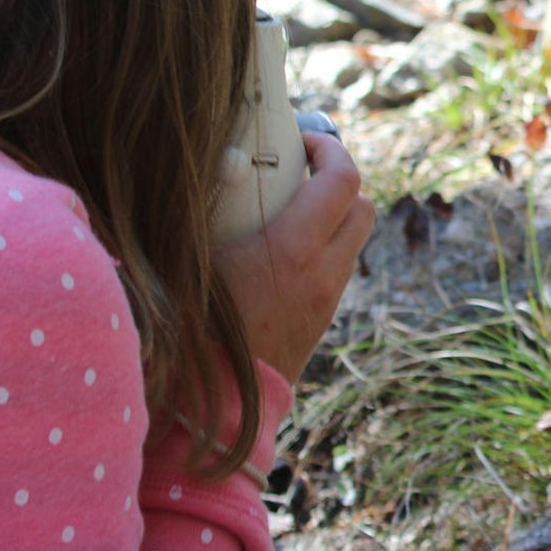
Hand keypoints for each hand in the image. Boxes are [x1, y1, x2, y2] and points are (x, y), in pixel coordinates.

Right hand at [212, 132, 374, 384]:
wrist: (216, 411)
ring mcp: (326, 300)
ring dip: (330, 216)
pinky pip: (336, 269)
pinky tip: (275, 251)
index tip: (302, 139)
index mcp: (294, 251)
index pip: (343, 180)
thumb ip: (193, 214)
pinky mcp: (320, 320)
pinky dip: (320, 249)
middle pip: (363, 206)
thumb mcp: (187, 264)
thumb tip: (190, 168)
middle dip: (338, 180)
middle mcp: (323, 273)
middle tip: (298, 169)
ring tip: (282, 210)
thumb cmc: (191, 337)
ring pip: (352, 240)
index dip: (330, 148)